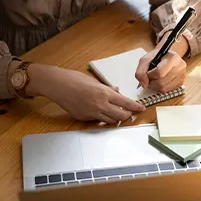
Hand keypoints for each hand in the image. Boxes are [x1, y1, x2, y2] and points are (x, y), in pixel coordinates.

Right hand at [26, 64, 144, 123]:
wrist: (58, 85)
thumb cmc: (75, 79)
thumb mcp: (95, 81)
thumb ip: (107, 89)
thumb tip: (117, 91)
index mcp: (105, 93)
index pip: (126, 103)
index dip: (136, 107)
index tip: (141, 108)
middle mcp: (101, 105)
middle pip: (121, 115)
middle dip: (128, 115)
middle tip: (130, 112)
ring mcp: (92, 113)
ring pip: (111, 121)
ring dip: (116, 118)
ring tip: (118, 113)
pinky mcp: (84, 118)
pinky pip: (98, 121)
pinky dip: (104, 118)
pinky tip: (103, 113)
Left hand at [135, 49, 186, 92]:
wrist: (167, 56)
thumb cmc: (157, 57)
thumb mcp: (146, 59)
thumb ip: (141, 71)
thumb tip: (144, 84)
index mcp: (172, 57)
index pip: (159, 72)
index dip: (149, 75)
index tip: (147, 73)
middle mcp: (180, 66)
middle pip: (161, 82)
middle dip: (151, 82)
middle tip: (149, 77)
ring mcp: (182, 75)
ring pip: (164, 88)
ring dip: (154, 86)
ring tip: (153, 79)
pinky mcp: (181, 83)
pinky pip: (167, 91)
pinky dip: (160, 88)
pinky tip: (159, 81)